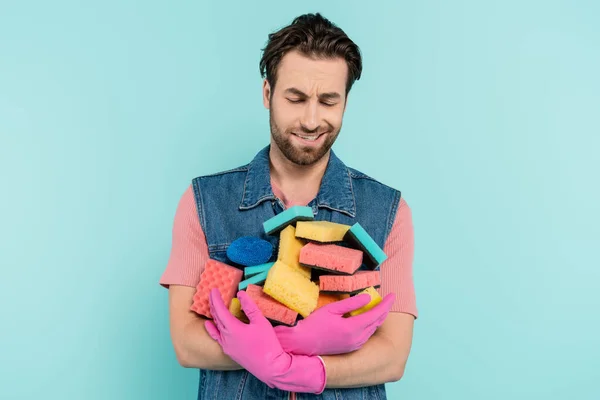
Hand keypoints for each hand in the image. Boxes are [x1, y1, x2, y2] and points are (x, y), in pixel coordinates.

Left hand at [205, 288, 326, 393]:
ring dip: (213, 316)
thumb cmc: (267, 343)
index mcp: (232, 328)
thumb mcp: (260, 322)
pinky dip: (212, 329)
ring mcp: (226, 346)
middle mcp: (225, 337)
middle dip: (213, 305)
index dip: (215, 299)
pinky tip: (210, 326)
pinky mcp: (229, 352)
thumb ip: (249, 307)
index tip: (213, 289)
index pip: (220, 310)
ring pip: (215, 327)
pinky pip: (217, 337)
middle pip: (216, 318)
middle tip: (212, 294)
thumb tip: (240, 294)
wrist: (269, 366)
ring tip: (212, 306)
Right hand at [274, 292, 395, 355]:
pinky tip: (368, 318)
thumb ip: (351, 304)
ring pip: (373, 329)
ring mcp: (354, 344)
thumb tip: (368, 298)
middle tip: (389, 298)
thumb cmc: (315, 324)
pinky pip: (366, 335)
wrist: (303, 344)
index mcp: (353, 327)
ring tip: (379, 306)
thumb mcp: (332, 309)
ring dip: (378, 318)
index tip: (392, 295)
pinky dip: (371, 325)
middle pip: (377, 322)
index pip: (376, 314)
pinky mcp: (351, 348)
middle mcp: (357, 338)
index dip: (386, 304)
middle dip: (384, 310)